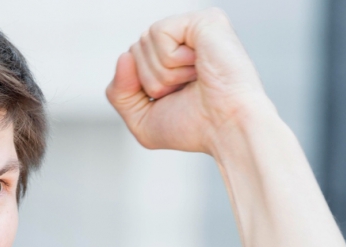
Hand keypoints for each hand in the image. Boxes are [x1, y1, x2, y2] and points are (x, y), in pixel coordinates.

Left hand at [106, 9, 271, 154]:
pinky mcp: (202, 19)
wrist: (227, 128)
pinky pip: (157, 33)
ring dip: (164, 74)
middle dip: (152, 82)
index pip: (130, 61)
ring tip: (196, 79)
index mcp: (172, 58)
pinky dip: (172, 59)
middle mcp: (184, 39)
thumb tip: (124, 56)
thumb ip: (119, 92)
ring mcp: (194, 27)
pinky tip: (198, 66)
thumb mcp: (142, 119)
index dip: (141, 88)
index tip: (175, 99)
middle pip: (133, 52)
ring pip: (143, 44)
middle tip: (186, 90)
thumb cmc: (196, 127)